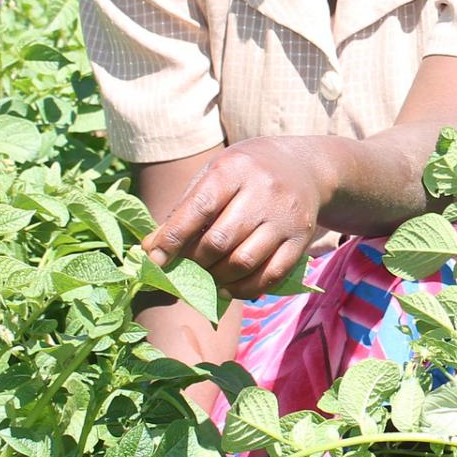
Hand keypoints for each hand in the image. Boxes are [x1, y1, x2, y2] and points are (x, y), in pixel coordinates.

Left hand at [142, 138, 329, 299]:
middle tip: (185, 268)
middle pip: (220, 241)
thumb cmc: (246, 173)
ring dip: (218, 278)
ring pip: (244, 262)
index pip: (198, 208)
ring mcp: (285, 216)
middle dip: (195, 262)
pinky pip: (271, 275)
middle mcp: (263, 190)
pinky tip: (230, 287)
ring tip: (208, 278)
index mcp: (234, 169)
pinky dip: (245, 289)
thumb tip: (150, 249)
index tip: (154, 259)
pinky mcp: (301, 238)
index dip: (173, 238)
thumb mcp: (215, 174)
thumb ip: (184, 209)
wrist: (306, 167)